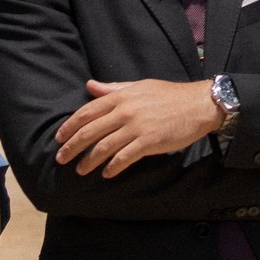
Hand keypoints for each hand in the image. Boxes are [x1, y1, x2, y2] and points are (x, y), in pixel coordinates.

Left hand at [57, 79, 222, 175]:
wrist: (199, 104)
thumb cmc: (170, 95)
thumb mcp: (140, 86)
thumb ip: (114, 89)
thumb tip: (90, 85)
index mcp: (121, 96)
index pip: (87, 112)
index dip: (70, 127)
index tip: (60, 138)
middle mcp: (125, 111)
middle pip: (90, 132)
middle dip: (72, 147)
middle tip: (61, 158)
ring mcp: (136, 127)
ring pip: (103, 148)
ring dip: (88, 161)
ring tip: (80, 171)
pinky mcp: (149, 142)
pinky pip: (124, 158)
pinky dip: (112, 167)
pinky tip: (107, 174)